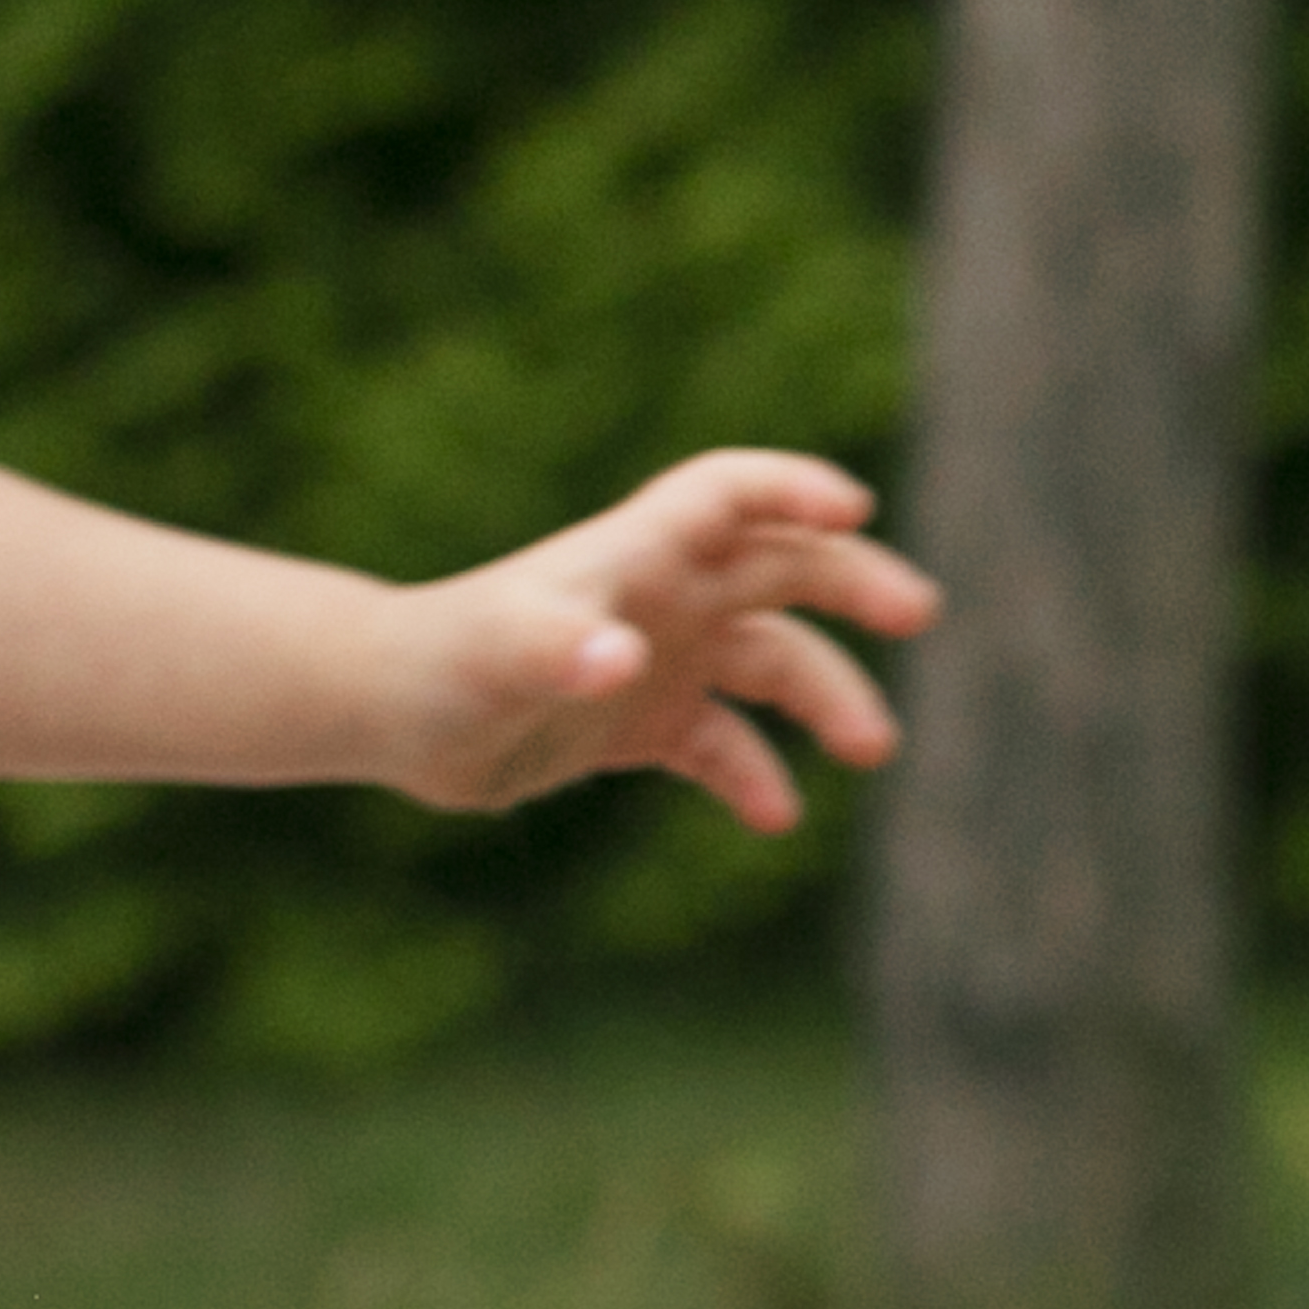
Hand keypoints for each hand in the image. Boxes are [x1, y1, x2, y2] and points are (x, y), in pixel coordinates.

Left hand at [370, 452, 937, 827]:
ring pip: (774, 662)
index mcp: (638, 555)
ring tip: (874, 747)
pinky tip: (777, 820)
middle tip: (918, 614)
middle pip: (784, 567)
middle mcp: (663, 596)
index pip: (730, 495)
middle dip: (855, 585)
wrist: (389, 710)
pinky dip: (757, 776)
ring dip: (828, 698)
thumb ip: (558, 648)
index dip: (793, 488)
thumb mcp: (497, 655)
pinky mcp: (644, 722)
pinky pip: (725, 743)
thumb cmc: (441, 664)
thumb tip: (623, 661)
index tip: (852, 509)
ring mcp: (661, 658)